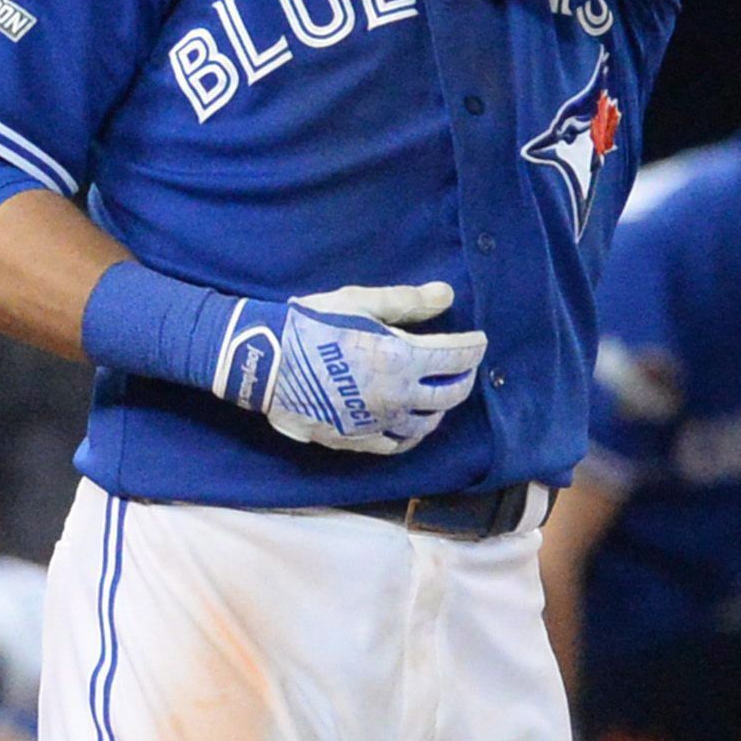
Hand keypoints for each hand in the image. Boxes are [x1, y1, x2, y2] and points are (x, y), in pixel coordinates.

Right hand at [222, 283, 486, 455]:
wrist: (262, 360)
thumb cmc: (311, 323)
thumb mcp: (360, 302)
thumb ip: (407, 301)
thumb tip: (448, 295)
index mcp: (402, 359)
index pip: (457, 358)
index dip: (474, 348)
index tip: (478, 341)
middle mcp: (396, 396)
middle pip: (449, 394)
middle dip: (464, 379)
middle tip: (465, 368)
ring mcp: (376, 422)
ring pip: (426, 424)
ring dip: (440, 409)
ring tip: (441, 396)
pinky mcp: (355, 439)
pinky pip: (395, 445)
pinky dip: (411, 436)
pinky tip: (413, 426)